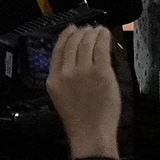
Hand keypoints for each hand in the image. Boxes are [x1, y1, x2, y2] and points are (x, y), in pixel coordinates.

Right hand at [46, 22, 120, 158]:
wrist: (89, 131)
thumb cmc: (79, 116)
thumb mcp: (62, 95)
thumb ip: (65, 76)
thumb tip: (76, 57)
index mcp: (53, 80)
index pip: (58, 49)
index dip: (66, 35)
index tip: (72, 28)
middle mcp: (66, 73)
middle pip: (73, 42)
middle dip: (82, 31)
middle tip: (89, 28)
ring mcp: (84, 70)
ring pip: (88, 41)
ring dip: (94, 32)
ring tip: (98, 30)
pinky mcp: (101, 70)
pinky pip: (102, 45)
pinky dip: (104, 35)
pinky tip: (106, 33)